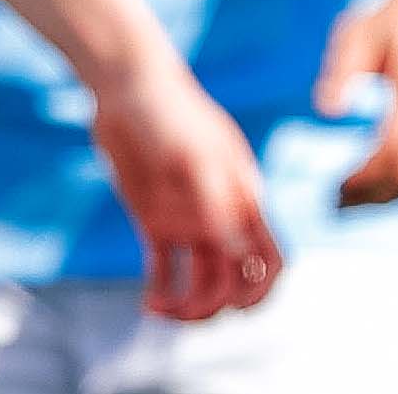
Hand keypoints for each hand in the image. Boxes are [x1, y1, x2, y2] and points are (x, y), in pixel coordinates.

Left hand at [90, 56, 280, 320]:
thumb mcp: (196, 159)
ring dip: (187, 305)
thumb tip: (242, 257)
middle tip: (183, 310)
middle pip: (234, 282)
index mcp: (243, 202)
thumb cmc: (170, 116)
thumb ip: (219, 206)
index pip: (270, 261)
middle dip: (216, 306)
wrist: (127, 88)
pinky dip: (160, 291)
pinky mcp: (156, 221)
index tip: (234, 307)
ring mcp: (189, 221)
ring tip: (158, 309)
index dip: (261, 291)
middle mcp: (221, 217)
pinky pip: (164, 270)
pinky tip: (147, 303)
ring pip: (200, 282)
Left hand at [316, 0, 397, 206]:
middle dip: (376, 195)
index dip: (367, 174)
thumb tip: (326, 110)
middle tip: (336, 201)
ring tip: (351, 197)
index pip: (396, 148)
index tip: (335, 186)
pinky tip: (375, 180)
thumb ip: (342, 69)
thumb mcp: (359, 32)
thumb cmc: (395, 20)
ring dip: (391, 194)